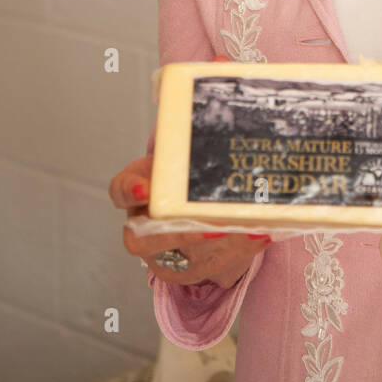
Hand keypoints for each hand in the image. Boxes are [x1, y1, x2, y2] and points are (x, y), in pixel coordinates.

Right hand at [109, 156, 271, 287]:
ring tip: (249, 228)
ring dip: (222, 246)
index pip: (121, 190)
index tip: (145, 189)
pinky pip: (214, 267)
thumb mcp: (174, 157)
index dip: (131, 191)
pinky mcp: (189, 271)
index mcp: (132, 194)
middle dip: (185, 234)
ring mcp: (163, 256)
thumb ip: (181, 145)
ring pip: (187, 259)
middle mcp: (141, 230)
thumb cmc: (180, 178)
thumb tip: (202, 110)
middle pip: (149, 240)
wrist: (188, 206)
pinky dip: (241, 251)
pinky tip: (260, 234)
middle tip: (215, 226)